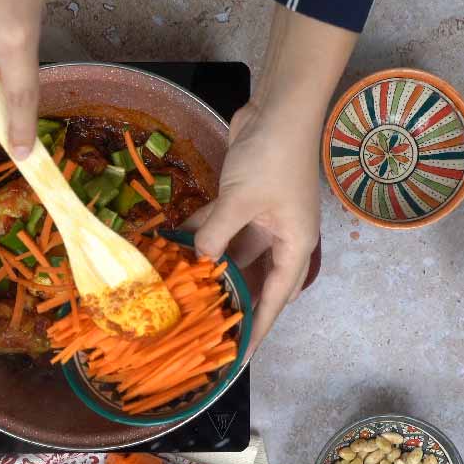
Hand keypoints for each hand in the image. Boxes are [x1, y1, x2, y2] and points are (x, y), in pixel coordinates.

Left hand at [186, 101, 322, 356]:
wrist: (279, 106)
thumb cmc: (274, 156)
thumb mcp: (243, 200)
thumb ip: (217, 234)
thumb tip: (198, 262)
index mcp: (294, 245)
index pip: (277, 298)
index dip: (260, 328)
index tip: (241, 356)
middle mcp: (280, 236)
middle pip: (254, 279)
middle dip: (230, 301)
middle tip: (202, 328)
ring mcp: (261, 217)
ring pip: (231, 253)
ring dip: (208, 267)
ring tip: (179, 293)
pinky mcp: (242, 198)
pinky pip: (218, 226)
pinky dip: (197, 235)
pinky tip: (169, 247)